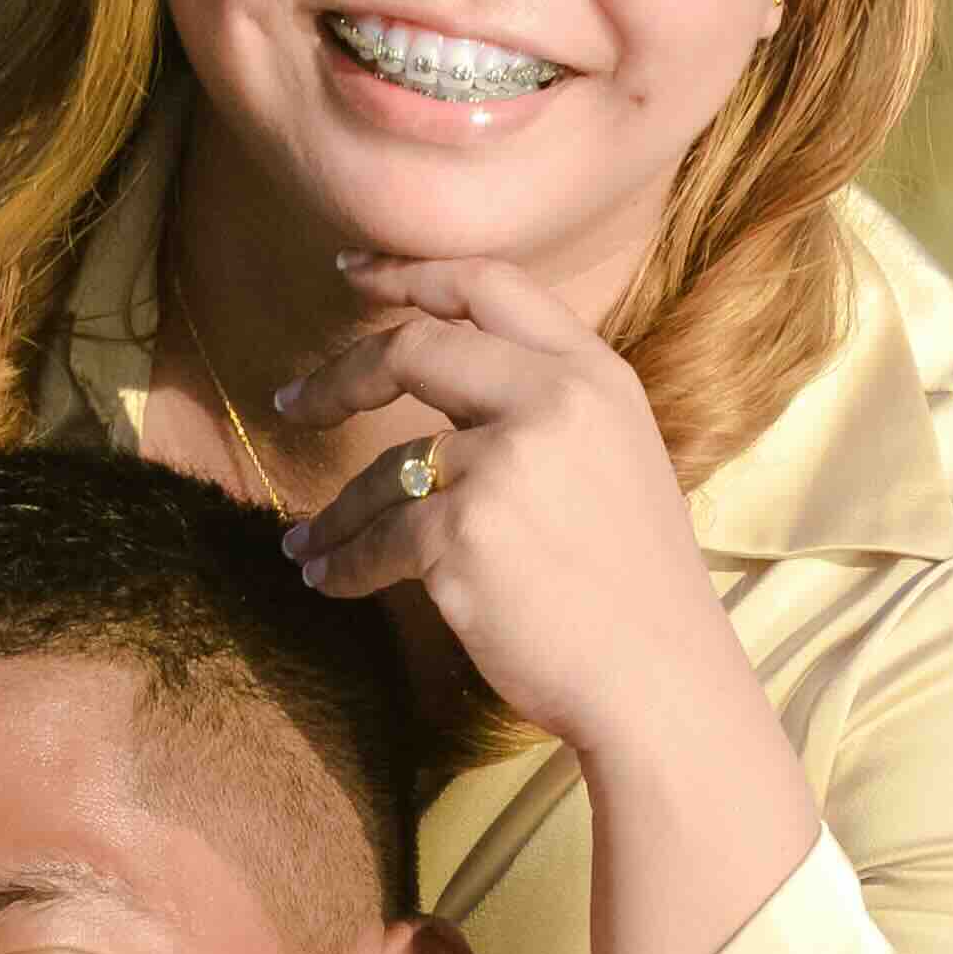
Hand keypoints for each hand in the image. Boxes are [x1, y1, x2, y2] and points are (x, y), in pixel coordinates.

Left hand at [267, 250, 762, 770]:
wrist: (660, 680)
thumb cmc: (635, 589)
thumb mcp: (615, 462)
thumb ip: (547, 411)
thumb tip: (451, 399)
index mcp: (594, 374)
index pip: (487, 284)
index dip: (409, 273)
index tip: (352, 275)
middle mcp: (553, 402)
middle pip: (417, 348)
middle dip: (340, 377)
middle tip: (291, 401)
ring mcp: (507, 465)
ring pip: (386, 468)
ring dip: (336, 511)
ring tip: (306, 541)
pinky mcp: (466, 536)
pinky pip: (378, 541)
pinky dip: (344, 564)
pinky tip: (328, 579)